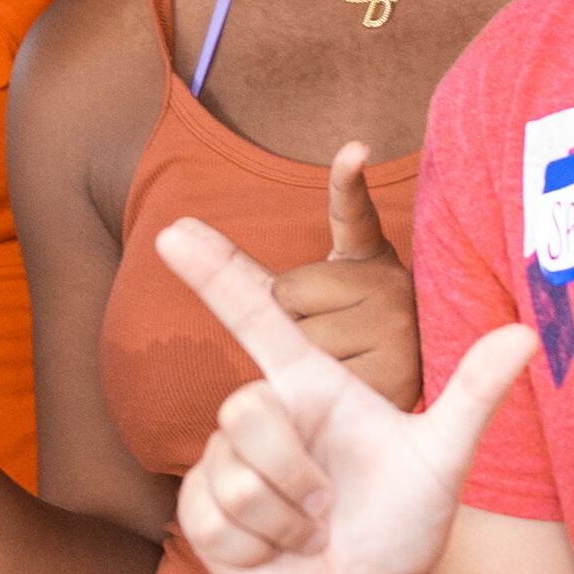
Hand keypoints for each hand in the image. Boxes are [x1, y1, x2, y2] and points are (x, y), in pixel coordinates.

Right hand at [158, 215, 535, 573]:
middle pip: (245, 409)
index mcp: (311, 386)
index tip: (171, 231)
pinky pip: (215, 520)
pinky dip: (258, 549)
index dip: (216, 272)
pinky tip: (278, 554)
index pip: (256, 316)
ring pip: (235, 477)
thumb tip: (527, 331)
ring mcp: (226, 464)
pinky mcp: (202, 513)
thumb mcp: (443, 458)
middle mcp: (263, 416)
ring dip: (285, 520)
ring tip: (311, 531)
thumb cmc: (406, 524)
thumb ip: (474, 392)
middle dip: (296, 471)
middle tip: (331, 503)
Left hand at [264, 143, 419, 409]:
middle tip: (325, 349)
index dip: (348, 182)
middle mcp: (389, 282)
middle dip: (288, 329)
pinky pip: (321, 373)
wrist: (390, 424)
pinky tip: (354, 389)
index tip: (354, 150)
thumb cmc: (331, 357)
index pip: (352, 214)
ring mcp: (397, 322)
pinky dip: (320, 394)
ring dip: (303, 368)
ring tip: (340, 374)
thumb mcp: (296, 307)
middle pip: (286, 296)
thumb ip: (239, 272)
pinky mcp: (400, 367)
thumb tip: (173, 228)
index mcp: (366, 262)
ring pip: (299, 338)